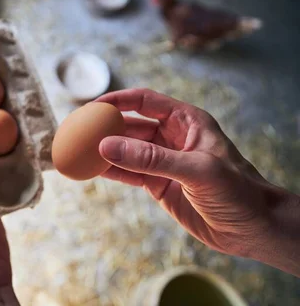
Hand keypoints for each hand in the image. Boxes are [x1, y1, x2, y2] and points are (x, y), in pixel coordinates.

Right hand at [96, 88, 299, 275]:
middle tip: (77, 132)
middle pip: (130, 125)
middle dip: (104, 127)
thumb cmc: (238, 192)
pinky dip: (109, 171)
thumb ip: (151, 158)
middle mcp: (172, 137)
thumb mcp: (196, 170)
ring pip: (125, 151)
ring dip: (103, 150)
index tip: (91, 108)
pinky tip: (91, 169)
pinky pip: (128, 173)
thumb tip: (106, 145)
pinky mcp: (158, 185)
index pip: (144, 101)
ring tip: (77, 151)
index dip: (117, 101)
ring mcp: (163, 162)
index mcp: (186, 121)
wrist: (254, 230)